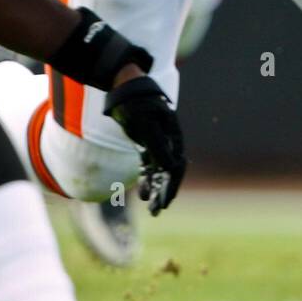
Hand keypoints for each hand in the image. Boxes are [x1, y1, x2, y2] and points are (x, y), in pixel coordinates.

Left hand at [103, 72, 185, 214]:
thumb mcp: (145, 124)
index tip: (165, 202)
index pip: (177, 165)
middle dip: (165, 191)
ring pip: (161, 171)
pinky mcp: (148, 144)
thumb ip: (158, 146)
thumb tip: (171, 168)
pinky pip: (151, 166)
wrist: (124, 89)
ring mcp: (159, 143)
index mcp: (173, 135)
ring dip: (157, 188)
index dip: (172, 185)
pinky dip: (148, 179)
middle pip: (171, 171)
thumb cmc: (136, 104)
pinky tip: (144, 193)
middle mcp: (169, 140)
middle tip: (158, 210)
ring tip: (151, 208)